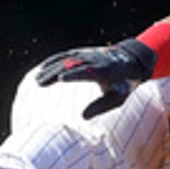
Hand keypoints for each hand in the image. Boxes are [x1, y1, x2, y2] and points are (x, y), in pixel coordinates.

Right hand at [35, 39, 157, 118]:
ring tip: (38, 79)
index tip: (61, 79)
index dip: (73, 74)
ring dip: (50, 68)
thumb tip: (83, 117)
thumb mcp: (118, 97)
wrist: (131, 60)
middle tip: (40, 83)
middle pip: (71, 64)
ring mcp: (87, 54)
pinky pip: (65, 55)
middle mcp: (94, 60)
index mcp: (104, 71)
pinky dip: (53, 60)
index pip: (86, 71)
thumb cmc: (124, 83)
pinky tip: (43, 67)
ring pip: (66, 59)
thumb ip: (102, 106)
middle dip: (55, 72)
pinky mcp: (83, 52)